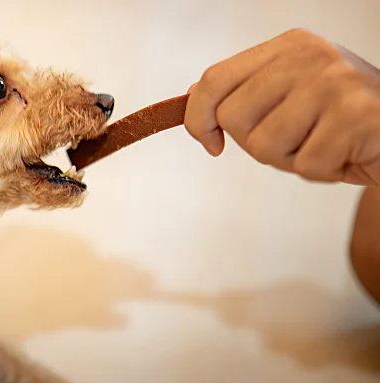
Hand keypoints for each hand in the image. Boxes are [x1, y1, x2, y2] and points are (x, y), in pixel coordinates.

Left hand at [184, 28, 379, 185]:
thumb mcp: (290, 95)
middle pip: (234, 118)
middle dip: (257, 143)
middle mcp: (311, 56)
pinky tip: (344, 154)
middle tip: (296, 139)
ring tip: (322, 144)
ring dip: (290, 160)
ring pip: (264, 146)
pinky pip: (304, 165)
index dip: (198, 118)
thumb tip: (191, 96)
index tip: (209, 143)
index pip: (215, 80)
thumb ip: (244, 92)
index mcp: (289, 46)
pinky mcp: (356, 116)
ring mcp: (336, 83)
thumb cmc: (342, 120)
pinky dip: (321, 172)